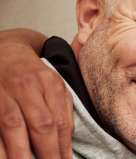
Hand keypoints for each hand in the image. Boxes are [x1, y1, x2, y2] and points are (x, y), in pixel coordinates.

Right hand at [0, 29, 73, 158]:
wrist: (5, 52)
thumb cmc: (33, 75)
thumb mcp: (55, 87)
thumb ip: (63, 114)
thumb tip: (65, 148)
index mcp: (49, 82)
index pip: (59, 121)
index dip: (62, 147)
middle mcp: (26, 87)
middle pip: (39, 124)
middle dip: (46, 153)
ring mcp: (3, 93)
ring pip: (12, 126)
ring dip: (18, 153)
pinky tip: (4, 156)